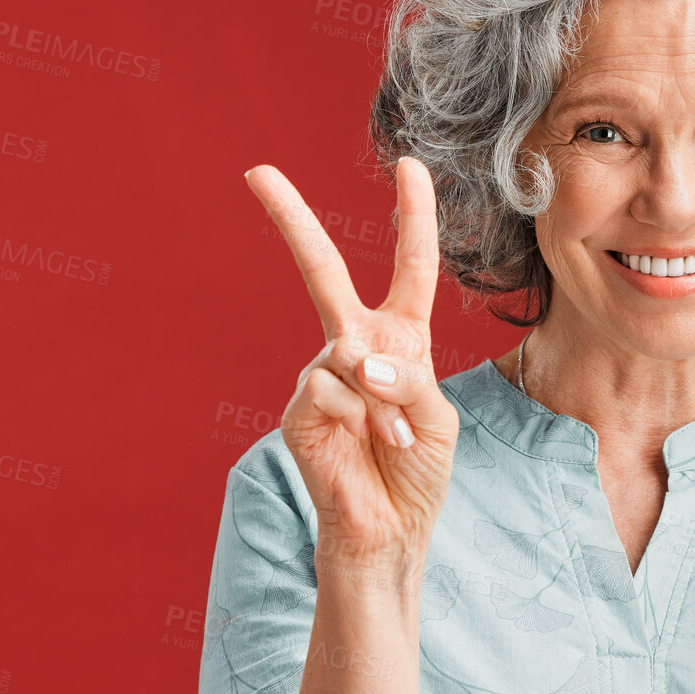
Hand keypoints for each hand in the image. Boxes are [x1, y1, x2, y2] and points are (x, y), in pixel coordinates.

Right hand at [245, 157, 459, 572]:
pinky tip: (368, 445)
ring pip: (347, 351)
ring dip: (385, 399)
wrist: (390, 528)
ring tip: (393, 440)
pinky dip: (362, 416)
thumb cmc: (418, 471)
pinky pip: (331, 388)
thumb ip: (410, 378)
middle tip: (257, 171)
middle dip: (291, 221)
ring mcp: (323, 375)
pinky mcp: (300, 409)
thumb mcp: (437, 417)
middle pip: (323, 272)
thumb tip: (356, 356)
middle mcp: (356, 346)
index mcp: (402, 339)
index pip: (410, 268)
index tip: (408, 165)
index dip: (413, 217)